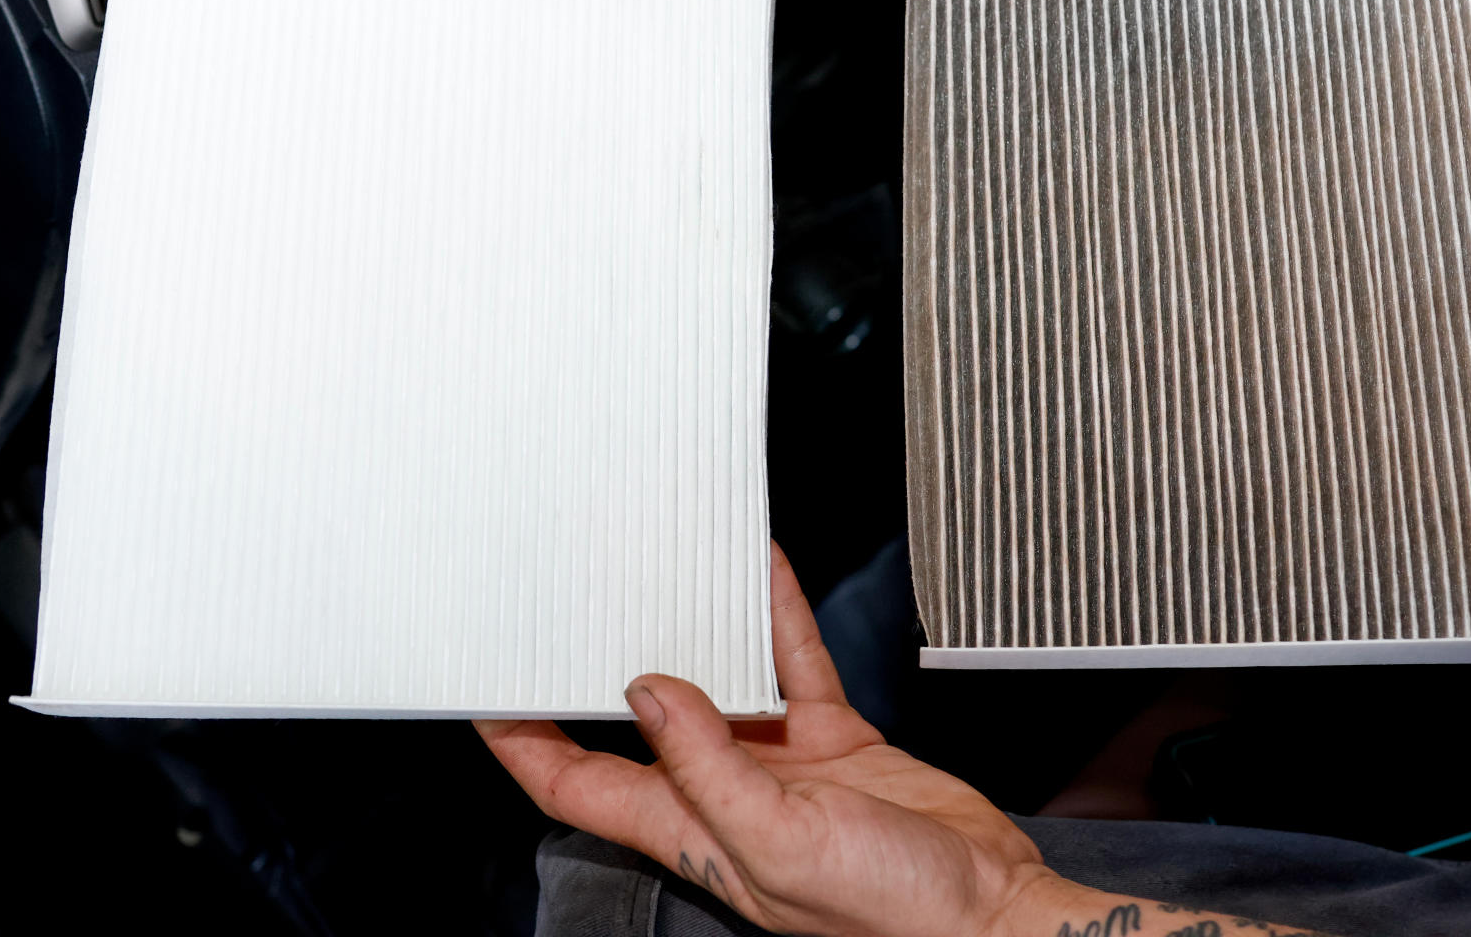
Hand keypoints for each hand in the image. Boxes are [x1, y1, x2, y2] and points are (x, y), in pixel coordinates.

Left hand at [478, 543, 1045, 936]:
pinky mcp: (836, 742)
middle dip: (603, 670)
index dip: (523, 743)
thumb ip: (708, 767)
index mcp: (692, 833)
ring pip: (719, 680)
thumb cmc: (888, 912)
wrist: (987, 912)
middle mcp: (724, 796)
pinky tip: (763, 574)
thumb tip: (646, 693)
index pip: (577, 784)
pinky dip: (778, 619)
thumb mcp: (779, 841)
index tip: (483, 695)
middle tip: (571, 608)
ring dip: (695, 628)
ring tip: (665, 569)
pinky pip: (794, 666)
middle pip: (641, 724)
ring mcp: (781, 767)